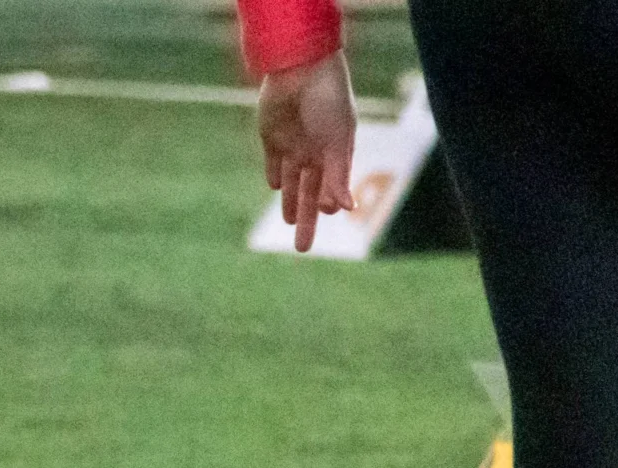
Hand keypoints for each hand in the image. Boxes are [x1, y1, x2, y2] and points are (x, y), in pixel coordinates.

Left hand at [258, 50, 357, 252]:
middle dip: (306, 221)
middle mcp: (314, 152)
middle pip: (308, 194)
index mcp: (334, 152)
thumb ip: (338, 176)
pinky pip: (273, 161)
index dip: (329, 204)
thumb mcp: (337, 141)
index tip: (328, 214)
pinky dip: (273, 174)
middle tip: (302, 249)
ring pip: (289, 182)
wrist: (301, 68)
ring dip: (289, 202)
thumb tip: (346, 210)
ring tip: (288, 221)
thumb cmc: (327, 101)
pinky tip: (273, 185)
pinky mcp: (271, 136)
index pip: (331, 189)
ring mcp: (292, 144)